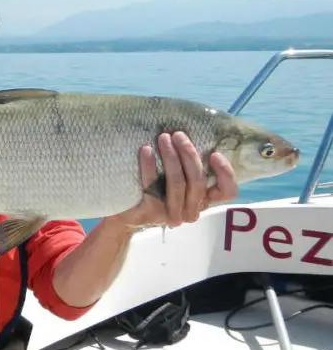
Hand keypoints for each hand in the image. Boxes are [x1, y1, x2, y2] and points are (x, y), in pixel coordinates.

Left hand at [110, 131, 237, 229]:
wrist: (124, 210)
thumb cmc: (155, 186)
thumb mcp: (176, 176)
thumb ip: (188, 164)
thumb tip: (190, 134)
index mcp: (203, 200)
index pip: (227, 192)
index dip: (225, 173)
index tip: (214, 153)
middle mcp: (191, 210)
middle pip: (197, 181)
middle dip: (189, 154)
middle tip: (178, 135)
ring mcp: (171, 215)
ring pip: (177, 183)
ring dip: (170, 157)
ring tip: (162, 137)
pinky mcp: (151, 214)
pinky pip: (152, 187)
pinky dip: (149, 166)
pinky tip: (146, 150)